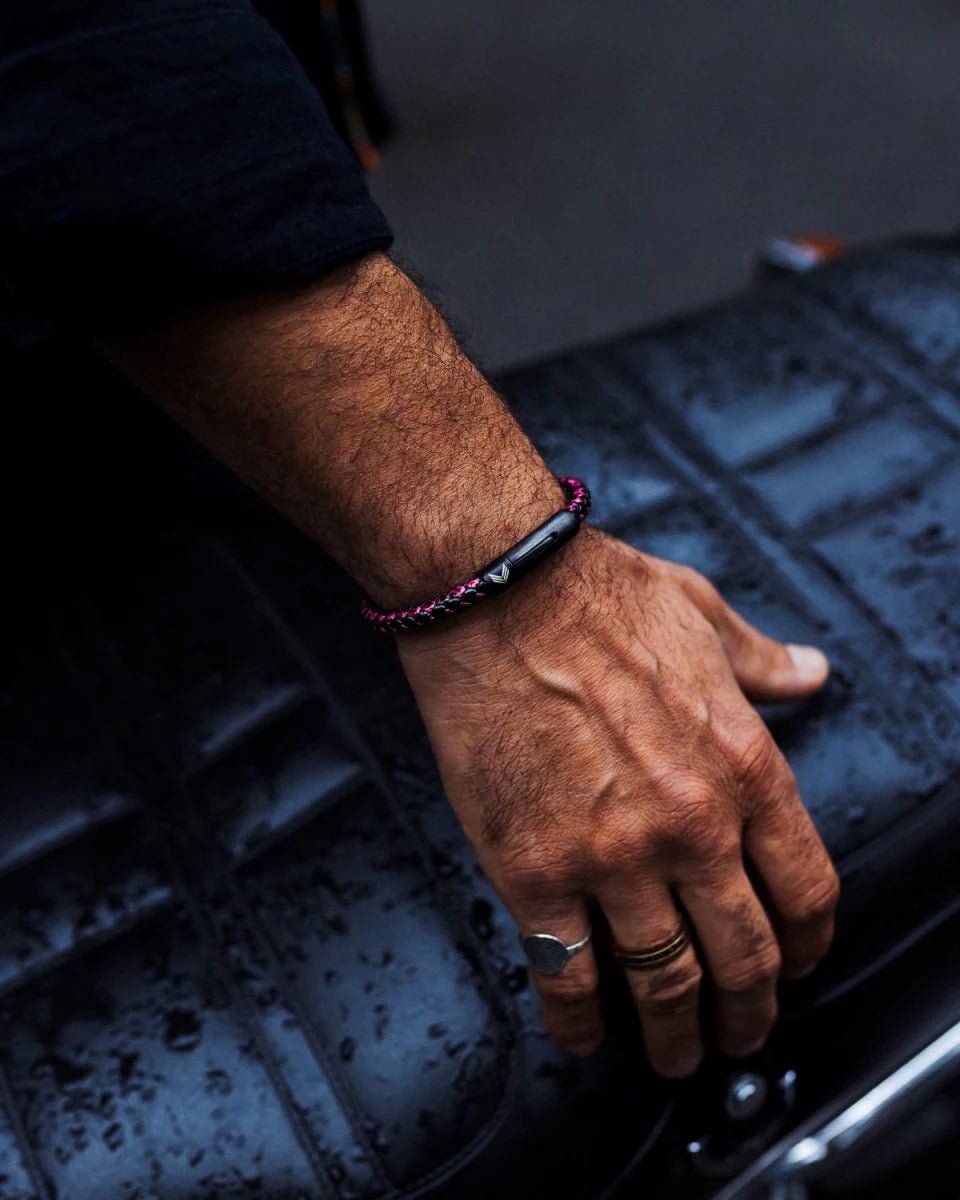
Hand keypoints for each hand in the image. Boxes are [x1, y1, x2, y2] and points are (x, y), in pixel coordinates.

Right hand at [398, 528, 838, 1077]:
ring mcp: (612, 857)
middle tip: (739, 1036)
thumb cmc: (595, 595)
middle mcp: (691, 827)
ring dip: (672, 1034)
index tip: (796, 964)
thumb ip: (762, 661)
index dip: (807, 944)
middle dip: (749, 1010)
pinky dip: (577, 1022)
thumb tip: (810, 672)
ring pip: (662, 981)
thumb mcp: (703, 614)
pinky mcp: (533, 870)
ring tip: (672, 1055)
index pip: (806, 889)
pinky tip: (583, 1038)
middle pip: (743, 955)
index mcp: (745, 767)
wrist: (495, 589)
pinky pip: (565, 974)